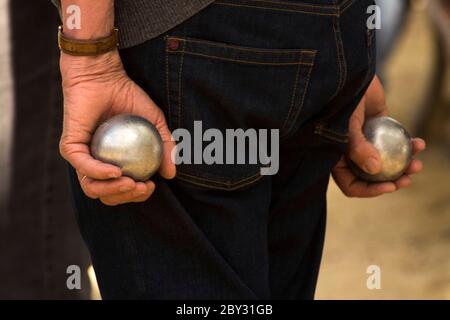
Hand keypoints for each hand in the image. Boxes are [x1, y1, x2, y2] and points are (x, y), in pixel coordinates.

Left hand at [59, 50, 175, 205]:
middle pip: (106, 194)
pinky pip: (83, 166)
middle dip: (126, 198)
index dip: (137, 194)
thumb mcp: (156, 122)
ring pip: (92, 188)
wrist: (105, 75)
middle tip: (142, 187)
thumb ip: (165, 147)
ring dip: (113, 191)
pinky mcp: (70, 147)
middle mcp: (94, 163)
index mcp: (112, 161)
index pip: (122, 189)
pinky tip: (116, 172)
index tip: (152, 185)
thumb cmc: (128, 96)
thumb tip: (171, 174)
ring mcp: (81, 156)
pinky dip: (100, 173)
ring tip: (131, 183)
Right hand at [332, 76, 425, 197]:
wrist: (350, 77)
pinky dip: (408, 145)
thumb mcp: (346, 127)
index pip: (352, 185)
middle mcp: (351, 155)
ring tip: (418, 164)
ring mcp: (367, 142)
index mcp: (337, 160)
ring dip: (404, 165)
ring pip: (387, 162)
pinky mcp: (380, 129)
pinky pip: (396, 143)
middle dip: (392, 181)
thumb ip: (358, 149)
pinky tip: (419, 143)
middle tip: (408, 178)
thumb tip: (374, 170)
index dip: (370, 190)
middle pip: (372, 178)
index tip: (390, 186)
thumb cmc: (342, 103)